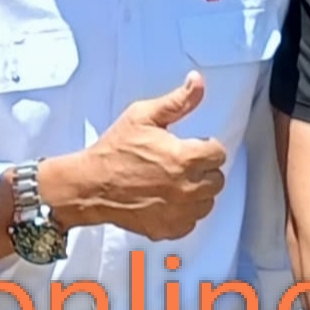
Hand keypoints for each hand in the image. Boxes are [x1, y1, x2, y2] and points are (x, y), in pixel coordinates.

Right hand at [38, 73, 228, 241]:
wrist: (90, 185)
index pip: (219, 153)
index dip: (205, 148)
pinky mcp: (169, 229)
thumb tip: (197, 81)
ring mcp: (179, 212)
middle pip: (217, 179)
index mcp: (185, 158)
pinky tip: (166, 200)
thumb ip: (177, 101)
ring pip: (207, 202)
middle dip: (203, 170)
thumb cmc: (114, 149)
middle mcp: (187, 188)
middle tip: (180, 164)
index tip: (190, 147)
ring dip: (197, 192)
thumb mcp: (142, 116)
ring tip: (174, 183)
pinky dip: (183, 212)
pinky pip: (191, 222)